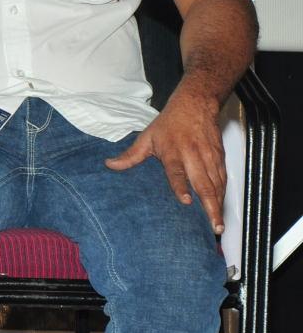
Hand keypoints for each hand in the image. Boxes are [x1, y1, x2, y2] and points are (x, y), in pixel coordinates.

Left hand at [105, 92, 227, 233]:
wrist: (195, 105)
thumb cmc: (168, 124)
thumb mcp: (147, 137)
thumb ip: (131, 155)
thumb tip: (109, 165)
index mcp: (173, 151)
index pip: (177, 172)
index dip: (181, 186)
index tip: (186, 202)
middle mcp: (193, 156)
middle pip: (203, 184)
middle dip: (210, 206)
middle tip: (214, 227)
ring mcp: (209, 158)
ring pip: (217, 185)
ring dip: (219, 205)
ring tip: (219, 225)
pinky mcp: (220, 158)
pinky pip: (223, 180)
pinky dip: (223, 194)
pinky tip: (221, 208)